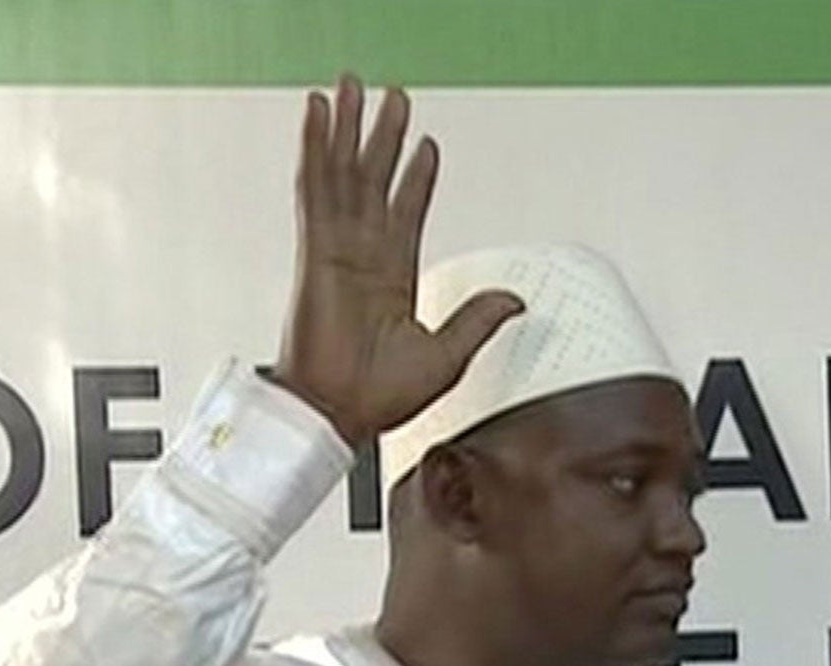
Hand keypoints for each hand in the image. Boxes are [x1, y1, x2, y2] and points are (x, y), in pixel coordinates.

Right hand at [274, 75, 524, 444]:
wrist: (337, 414)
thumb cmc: (378, 397)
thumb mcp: (448, 355)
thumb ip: (478, 319)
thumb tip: (515, 298)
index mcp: (392, 280)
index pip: (406, 215)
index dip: (416, 180)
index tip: (426, 148)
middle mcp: (362, 257)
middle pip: (373, 181)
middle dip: (383, 138)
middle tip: (392, 98)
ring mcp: (337, 249)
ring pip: (343, 173)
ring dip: (348, 129)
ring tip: (352, 87)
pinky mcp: (317, 250)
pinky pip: (315, 189)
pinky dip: (315, 148)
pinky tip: (317, 114)